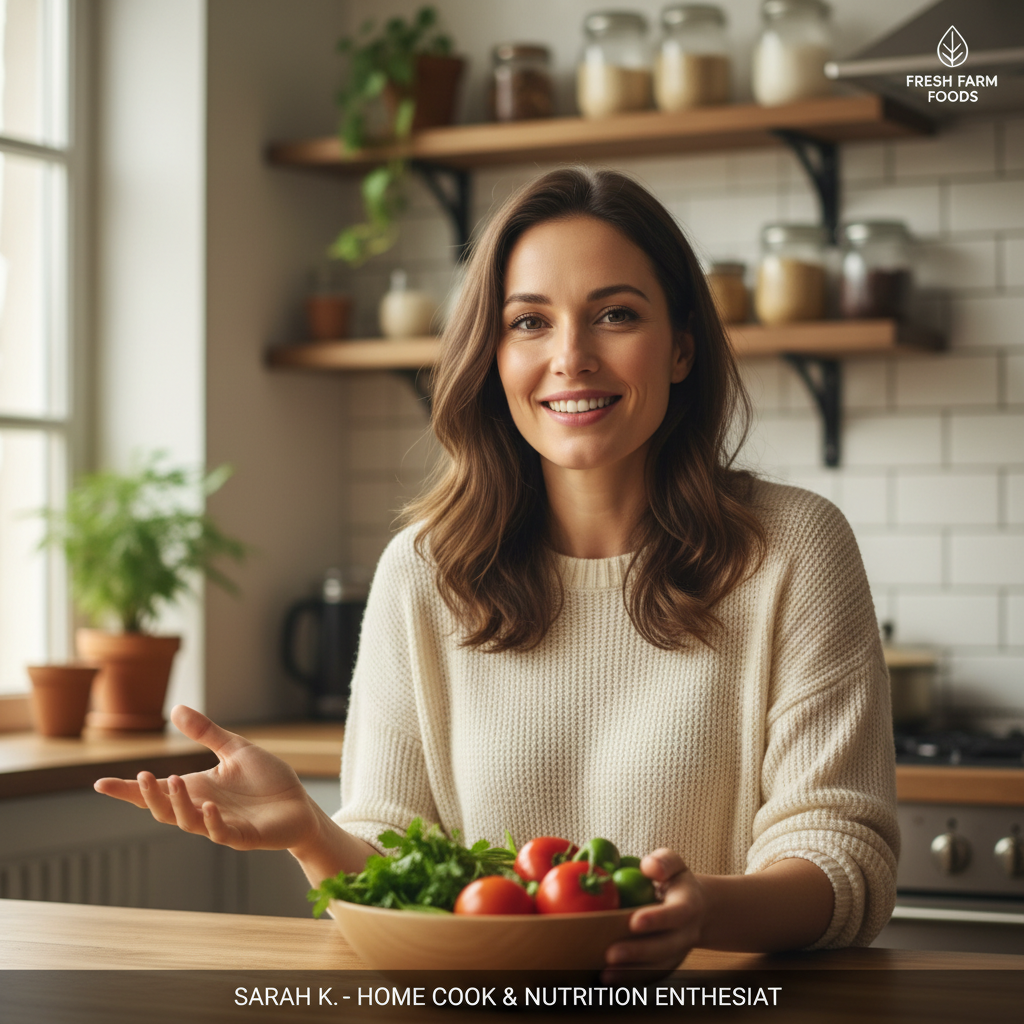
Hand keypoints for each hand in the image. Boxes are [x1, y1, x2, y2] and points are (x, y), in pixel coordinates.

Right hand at [94, 705, 321, 852]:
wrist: (299, 804)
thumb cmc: (267, 780)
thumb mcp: (235, 749)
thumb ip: (206, 733)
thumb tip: (176, 710)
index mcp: (197, 789)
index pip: (156, 792)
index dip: (129, 790)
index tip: (100, 784)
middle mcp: (203, 809)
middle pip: (164, 810)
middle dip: (150, 795)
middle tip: (142, 776)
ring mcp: (221, 825)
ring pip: (187, 821)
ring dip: (178, 804)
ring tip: (173, 781)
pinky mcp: (243, 836)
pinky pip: (221, 833)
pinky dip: (211, 821)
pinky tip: (207, 806)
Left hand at [603, 848, 706, 982]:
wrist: (697, 909)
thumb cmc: (676, 882)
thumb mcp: (674, 864)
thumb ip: (664, 861)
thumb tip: (649, 867)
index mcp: (688, 906)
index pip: (676, 914)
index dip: (657, 919)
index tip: (634, 922)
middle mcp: (685, 934)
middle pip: (665, 947)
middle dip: (638, 952)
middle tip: (611, 954)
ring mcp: (677, 953)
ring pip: (656, 967)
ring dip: (631, 973)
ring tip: (605, 974)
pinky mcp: (666, 964)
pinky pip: (650, 975)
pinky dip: (630, 980)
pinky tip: (608, 979)